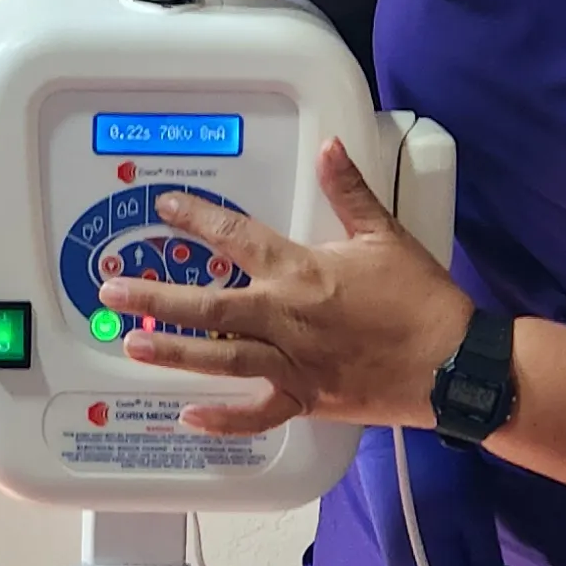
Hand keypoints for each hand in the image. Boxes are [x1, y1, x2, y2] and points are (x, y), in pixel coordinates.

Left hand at [119, 140, 476, 437]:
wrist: (454, 363)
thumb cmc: (421, 298)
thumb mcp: (384, 234)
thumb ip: (349, 190)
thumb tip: (330, 147)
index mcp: (301, 272)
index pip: (238, 239)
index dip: (199, 220)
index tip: (166, 208)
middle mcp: (285, 317)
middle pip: (208, 307)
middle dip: (155, 298)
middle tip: (112, 292)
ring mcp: (292, 363)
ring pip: (221, 358)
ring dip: (172, 353)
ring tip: (131, 345)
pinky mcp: (308, 399)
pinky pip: (258, 414)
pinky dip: (225, 419)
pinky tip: (189, 416)